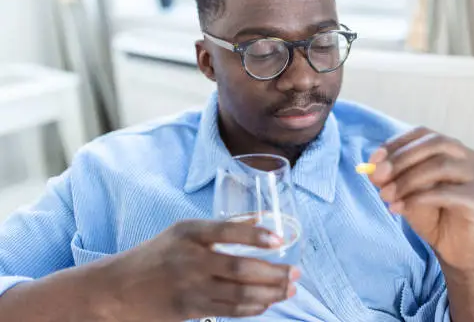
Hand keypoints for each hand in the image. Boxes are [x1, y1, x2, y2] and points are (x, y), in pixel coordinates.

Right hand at [97, 220, 298, 320]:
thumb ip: (222, 227)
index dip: (255, 236)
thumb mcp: (183, 231)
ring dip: (270, 293)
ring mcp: (191, 287)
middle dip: (274, 273)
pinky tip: (267, 303)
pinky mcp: (190, 310)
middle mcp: (191, 259)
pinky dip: (252, 308)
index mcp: (189, 233)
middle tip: (296, 274)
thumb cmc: (156, 255)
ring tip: (290, 289)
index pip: (227, 231)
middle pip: (240, 268)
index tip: (280, 240)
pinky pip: (229, 311)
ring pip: (239, 293)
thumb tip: (260, 219)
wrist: (118, 289)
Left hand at [368, 127, 473, 271]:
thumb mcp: (405, 192)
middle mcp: (469, 156)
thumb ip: (391, 178)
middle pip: (434, 144)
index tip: (373, 159)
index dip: (396, 143)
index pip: (423, 133)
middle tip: (378, 177)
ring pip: (440, 166)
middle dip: (401, 159)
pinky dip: (418, 198)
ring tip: (386, 196)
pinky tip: (400, 208)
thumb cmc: (432, 215)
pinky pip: (446, 192)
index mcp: (452, 148)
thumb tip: (372, 168)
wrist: (456, 250)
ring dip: (407, 180)